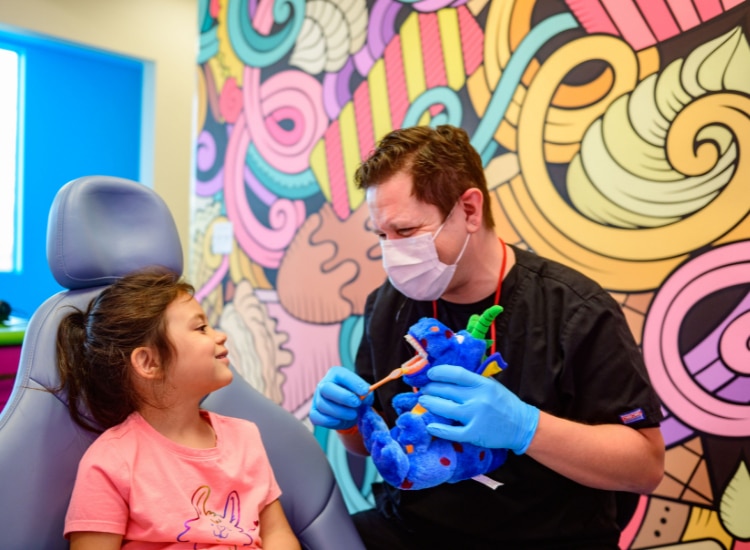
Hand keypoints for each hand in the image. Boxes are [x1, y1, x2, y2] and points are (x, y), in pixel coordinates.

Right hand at [309, 366, 372, 430]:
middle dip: (343, 397)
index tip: (365, 391)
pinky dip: (329, 421)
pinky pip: (316, 417)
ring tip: (353, 414)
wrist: (349, 411)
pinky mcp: (314, 412)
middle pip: (326, 388)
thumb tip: (366, 394)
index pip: (341, 375)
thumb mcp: (364, 392)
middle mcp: (324, 384)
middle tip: (357, 403)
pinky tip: (339, 421)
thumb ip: (366, 392)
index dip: (353, 382)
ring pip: (323, 405)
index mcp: (336, 374)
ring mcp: (317, 398)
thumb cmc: (356, 397)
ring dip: (340, 412)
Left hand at [418, 365, 539, 453]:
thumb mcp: (492, 385)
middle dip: (430, 389)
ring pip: (445, 408)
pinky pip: (452, 432)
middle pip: (447, 390)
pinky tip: (430, 425)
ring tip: (422, 402)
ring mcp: (476, 416)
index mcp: (482, 384)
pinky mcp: (475, 433)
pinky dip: (439, 429)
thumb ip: (473, 380)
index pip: (456, 373)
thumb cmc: (504, 403)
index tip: (430, 374)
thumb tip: (449, 374)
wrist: (522, 426)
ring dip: (430, 404)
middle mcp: (478, 398)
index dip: (439, 372)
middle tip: (423, 390)